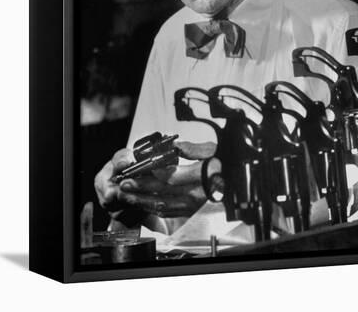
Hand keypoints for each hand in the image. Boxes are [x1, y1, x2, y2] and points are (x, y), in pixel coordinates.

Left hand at [95, 141, 218, 218]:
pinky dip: (151, 207)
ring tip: (126, 194)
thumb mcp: (212, 150)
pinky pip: (168, 211)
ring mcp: (193, 205)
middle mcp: (197, 194)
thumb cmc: (223, 163)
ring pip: (163, 205)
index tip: (140, 167)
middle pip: (164, 192)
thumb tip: (173, 145)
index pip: (173, 177)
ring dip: (142, 200)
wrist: (233, 181)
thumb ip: (192, 148)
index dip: (154, 173)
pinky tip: (140, 202)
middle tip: (125, 182)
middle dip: (141, 187)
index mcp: (203, 177)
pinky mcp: (189, 211)